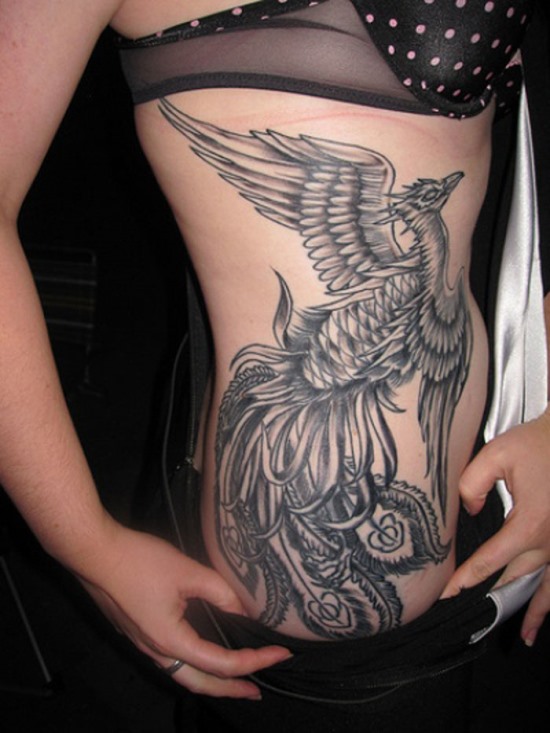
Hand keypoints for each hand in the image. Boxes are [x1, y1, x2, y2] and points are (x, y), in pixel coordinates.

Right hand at [77, 523, 289, 697]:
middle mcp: (156, 650)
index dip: (255, 661)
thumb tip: (244, 610)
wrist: (94, 553)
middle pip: (200, 683)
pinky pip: (171, 660)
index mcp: (171, 641)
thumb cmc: (139, 561)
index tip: (280, 654)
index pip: (222, 663)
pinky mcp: (137, 631)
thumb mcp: (188, 572)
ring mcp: (143, 643)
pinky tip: (201, 651)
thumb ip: (221, 592)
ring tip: (233, 678)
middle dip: (231, 690)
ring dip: (211, 679)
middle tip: (256, 691)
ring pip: (183, 674)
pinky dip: (193, 664)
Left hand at [441, 407, 549, 645]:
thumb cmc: (539, 443)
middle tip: (467, 616)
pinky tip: (549, 610)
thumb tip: (468, 510)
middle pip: (514, 578)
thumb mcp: (497, 455)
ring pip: (546, 586)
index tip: (445, 594)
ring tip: (526, 635)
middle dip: (489, 596)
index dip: (464, 580)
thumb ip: (471, 483)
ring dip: (534, 611)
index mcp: (529, 525)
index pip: (489, 562)